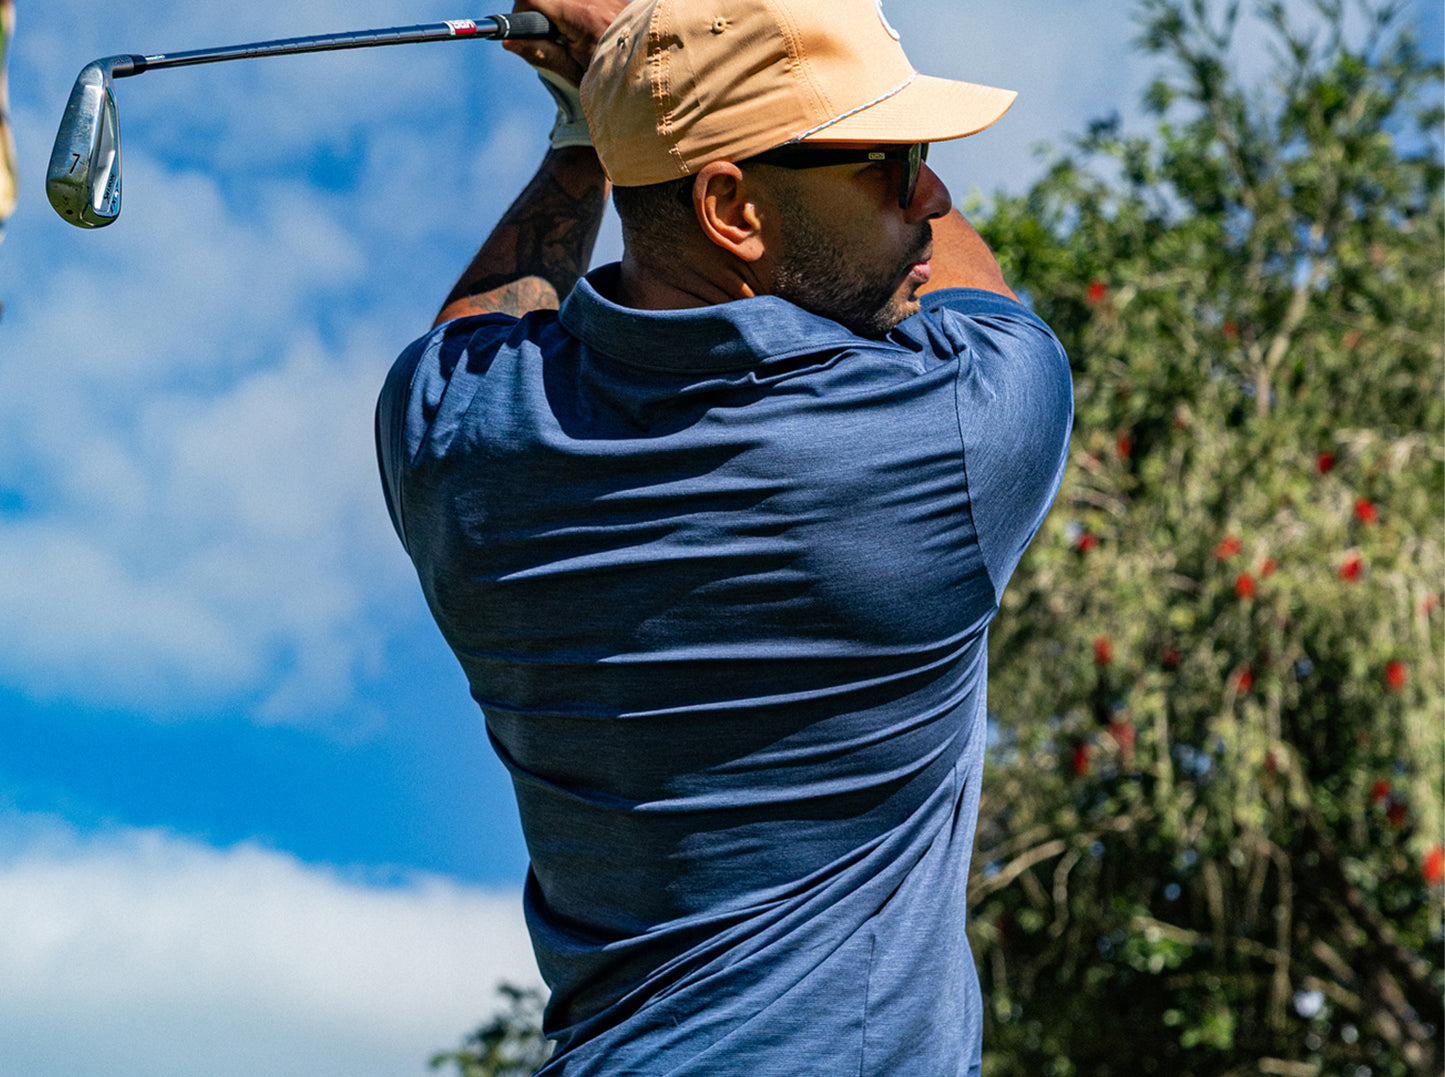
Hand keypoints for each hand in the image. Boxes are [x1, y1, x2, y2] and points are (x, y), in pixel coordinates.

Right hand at [503, 0, 629, 84]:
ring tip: (581, 33)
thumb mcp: (574, 72)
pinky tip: (593, 27)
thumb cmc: (613, 80)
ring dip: (564, 11)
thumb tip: (507, 41)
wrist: (652, 75)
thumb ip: (540, 54)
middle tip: (559, 35)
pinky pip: (585, 3)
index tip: (532, 31)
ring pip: (567, 0)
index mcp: (584, 18)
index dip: (523, 13)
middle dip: (544, 11)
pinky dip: (582, 11)